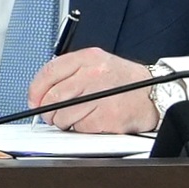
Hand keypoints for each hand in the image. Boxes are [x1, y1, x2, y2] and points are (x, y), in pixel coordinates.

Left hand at [24, 46, 161, 134]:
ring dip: (64, 122)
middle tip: (50, 115)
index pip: (49, 72)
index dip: (35, 90)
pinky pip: (81, 128)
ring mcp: (101, 97)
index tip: (33, 100)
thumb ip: (70, 72)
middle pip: (53, 97)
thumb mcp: (96, 63)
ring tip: (76, 118)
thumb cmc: (124, 81)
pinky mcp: (108, 118)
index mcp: (87, 58)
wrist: (155, 94)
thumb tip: (41, 91)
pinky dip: (82, 129)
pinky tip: (92, 121)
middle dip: (47, 110)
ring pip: (64, 115)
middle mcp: (93, 75)